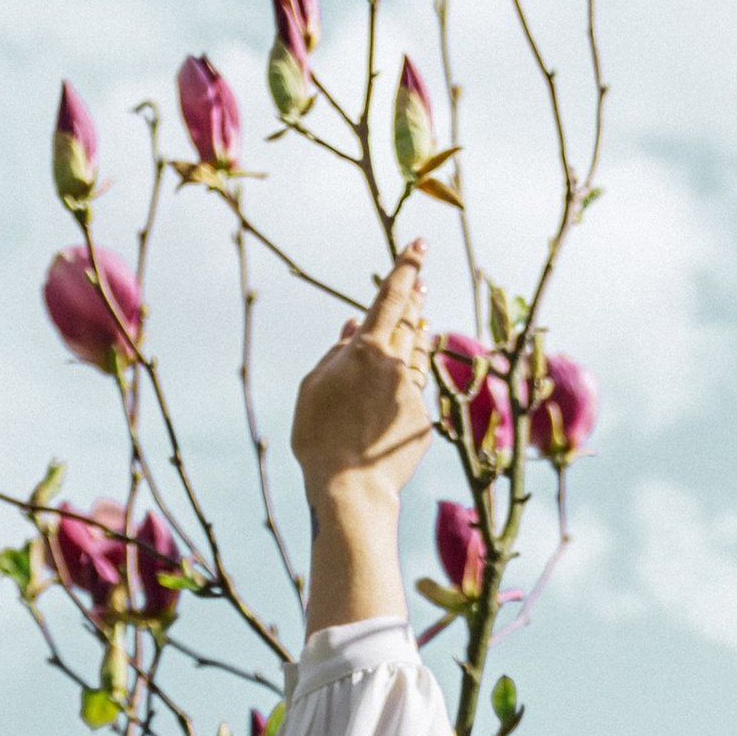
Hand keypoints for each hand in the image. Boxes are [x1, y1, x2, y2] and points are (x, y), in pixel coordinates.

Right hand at [293, 252, 434, 629]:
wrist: (351, 489)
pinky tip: (395, 391)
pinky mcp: (423, 421)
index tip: (419, 245)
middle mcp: (397, 366)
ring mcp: (414, 393)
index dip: (407, 267)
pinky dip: (406, 384)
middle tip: (420, 282)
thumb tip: (354, 326)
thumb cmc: (319, 439)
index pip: (392, 297)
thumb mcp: (313, 388)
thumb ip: (335, 353)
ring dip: (417, 337)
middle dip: (415, 298)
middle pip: (411, 322)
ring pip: (419, 356)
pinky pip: (414, 393)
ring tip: (417, 324)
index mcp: (368, 350)